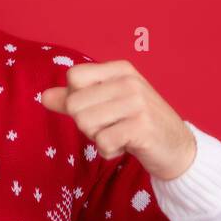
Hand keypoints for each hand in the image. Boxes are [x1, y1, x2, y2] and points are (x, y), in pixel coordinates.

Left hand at [40, 59, 196, 180]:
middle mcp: (129, 81)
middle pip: (75, 104)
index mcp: (120, 69)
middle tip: (110, 127)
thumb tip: (43, 96)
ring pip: (85, 123)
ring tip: (119, 135)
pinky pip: (102, 142)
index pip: (73, 77)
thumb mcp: (106, 104)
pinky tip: (126, 147)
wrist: (177, 147)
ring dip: (97, 138)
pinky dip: (108, 152)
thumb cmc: (136, 124)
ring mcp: (138, 103)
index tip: (99, 108)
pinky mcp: (142, 127)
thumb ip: (74, 99)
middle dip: (86, 124)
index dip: (76, 99)